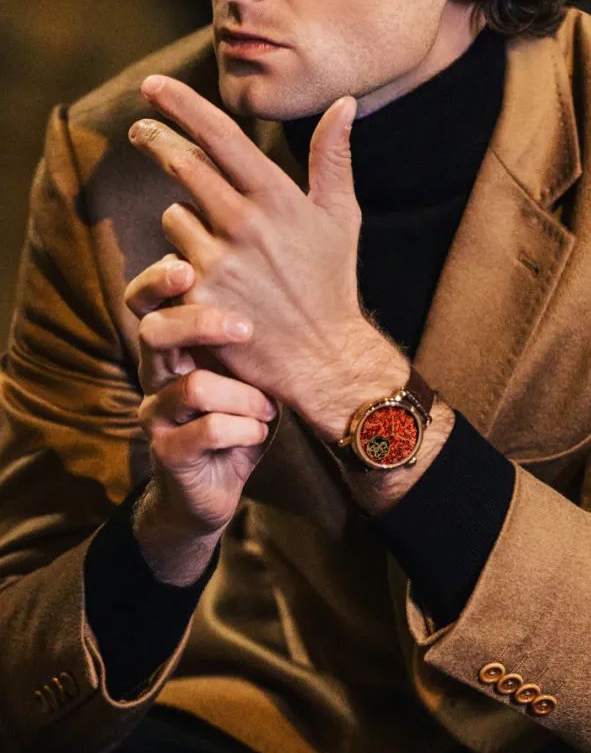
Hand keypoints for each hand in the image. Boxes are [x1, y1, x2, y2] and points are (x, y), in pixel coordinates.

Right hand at [124, 252, 277, 543]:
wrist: (218, 486)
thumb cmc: (239, 415)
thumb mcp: (247, 369)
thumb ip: (247, 334)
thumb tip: (284, 279)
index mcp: (171, 347)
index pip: (143, 302)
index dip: (156, 280)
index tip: (188, 266)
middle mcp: (153, 375)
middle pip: (153, 331)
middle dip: (201, 323)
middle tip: (245, 329)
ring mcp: (155, 415)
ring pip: (194, 386)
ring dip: (246, 397)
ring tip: (267, 409)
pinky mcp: (167, 452)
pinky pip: (210, 429)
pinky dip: (246, 429)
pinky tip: (258, 433)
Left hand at [127, 76, 395, 424]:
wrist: (324, 358)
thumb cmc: (332, 284)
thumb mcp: (342, 217)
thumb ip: (334, 157)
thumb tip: (344, 103)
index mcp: (279, 198)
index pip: (221, 137)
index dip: (181, 105)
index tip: (152, 85)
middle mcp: (245, 223)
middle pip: (181, 164)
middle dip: (154, 140)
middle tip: (139, 128)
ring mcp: (217, 261)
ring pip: (174, 216)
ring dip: (185, 221)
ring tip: (215, 249)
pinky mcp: (197, 297)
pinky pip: (169, 263)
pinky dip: (182, 266)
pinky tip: (206, 284)